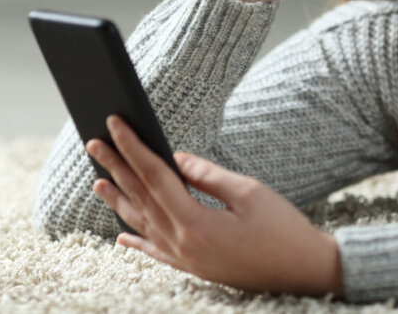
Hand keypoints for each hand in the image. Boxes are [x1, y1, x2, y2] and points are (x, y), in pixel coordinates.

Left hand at [86, 116, 343, 296]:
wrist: (304, 271)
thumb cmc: (282, 228)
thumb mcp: (248, 192)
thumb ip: (207, 175)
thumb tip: (176, 158)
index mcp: (195, 222)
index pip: (155, 175)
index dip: (133, 147)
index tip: (115, 125)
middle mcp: (182, 244)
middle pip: (141, 197)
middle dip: (117, 167)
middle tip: (94, 143)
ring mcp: (185, 259)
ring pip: (142, 224)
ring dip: (119, 200)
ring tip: (99, 179)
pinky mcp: (194, 268)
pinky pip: (156, 252)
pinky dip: (136, 240)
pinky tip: (121, 234)